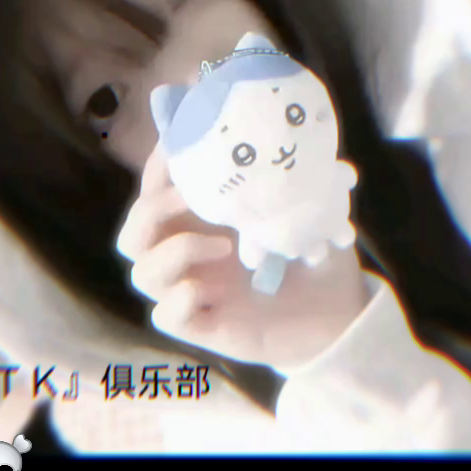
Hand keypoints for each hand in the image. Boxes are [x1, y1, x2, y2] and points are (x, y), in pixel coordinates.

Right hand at [116, 144, 366, 370]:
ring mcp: (192, 294)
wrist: (338, 315)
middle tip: (189, 196)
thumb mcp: (296, 211)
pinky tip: (208, 292)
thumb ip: (275, 180)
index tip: (175, 145)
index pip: (155, 193)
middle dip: (153, 208)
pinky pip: (165, 317)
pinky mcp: (203, 329)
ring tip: (224, 246)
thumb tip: (268, 142)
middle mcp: (187, 259)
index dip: (156, 170)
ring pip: (142, 274)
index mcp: (200, 225)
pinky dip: (178, 300)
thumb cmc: (311, 259)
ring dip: (174, 251)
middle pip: (133, 234)